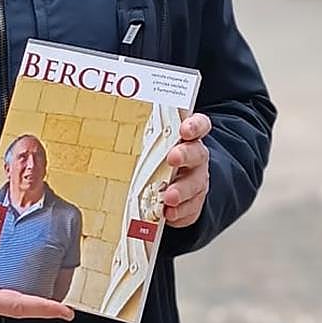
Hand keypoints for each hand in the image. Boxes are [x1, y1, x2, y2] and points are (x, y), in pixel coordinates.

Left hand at [162, 113, 211, 227]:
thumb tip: (121, 109)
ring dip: (181, 190)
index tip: (184, 128)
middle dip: (185, 155)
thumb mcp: (157, 140)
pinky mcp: (194, 202)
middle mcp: (197, 158)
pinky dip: (179, 212)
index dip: (194, 126)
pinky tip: (168, 213)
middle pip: (197, 154)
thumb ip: (151, 131)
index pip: (199, 125)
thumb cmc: (162, 156)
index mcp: (190, 138)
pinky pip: (191, 208)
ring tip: (169, 197)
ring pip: (196, 184)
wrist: (179, 181)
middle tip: (172, 158)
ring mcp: (198, 180)